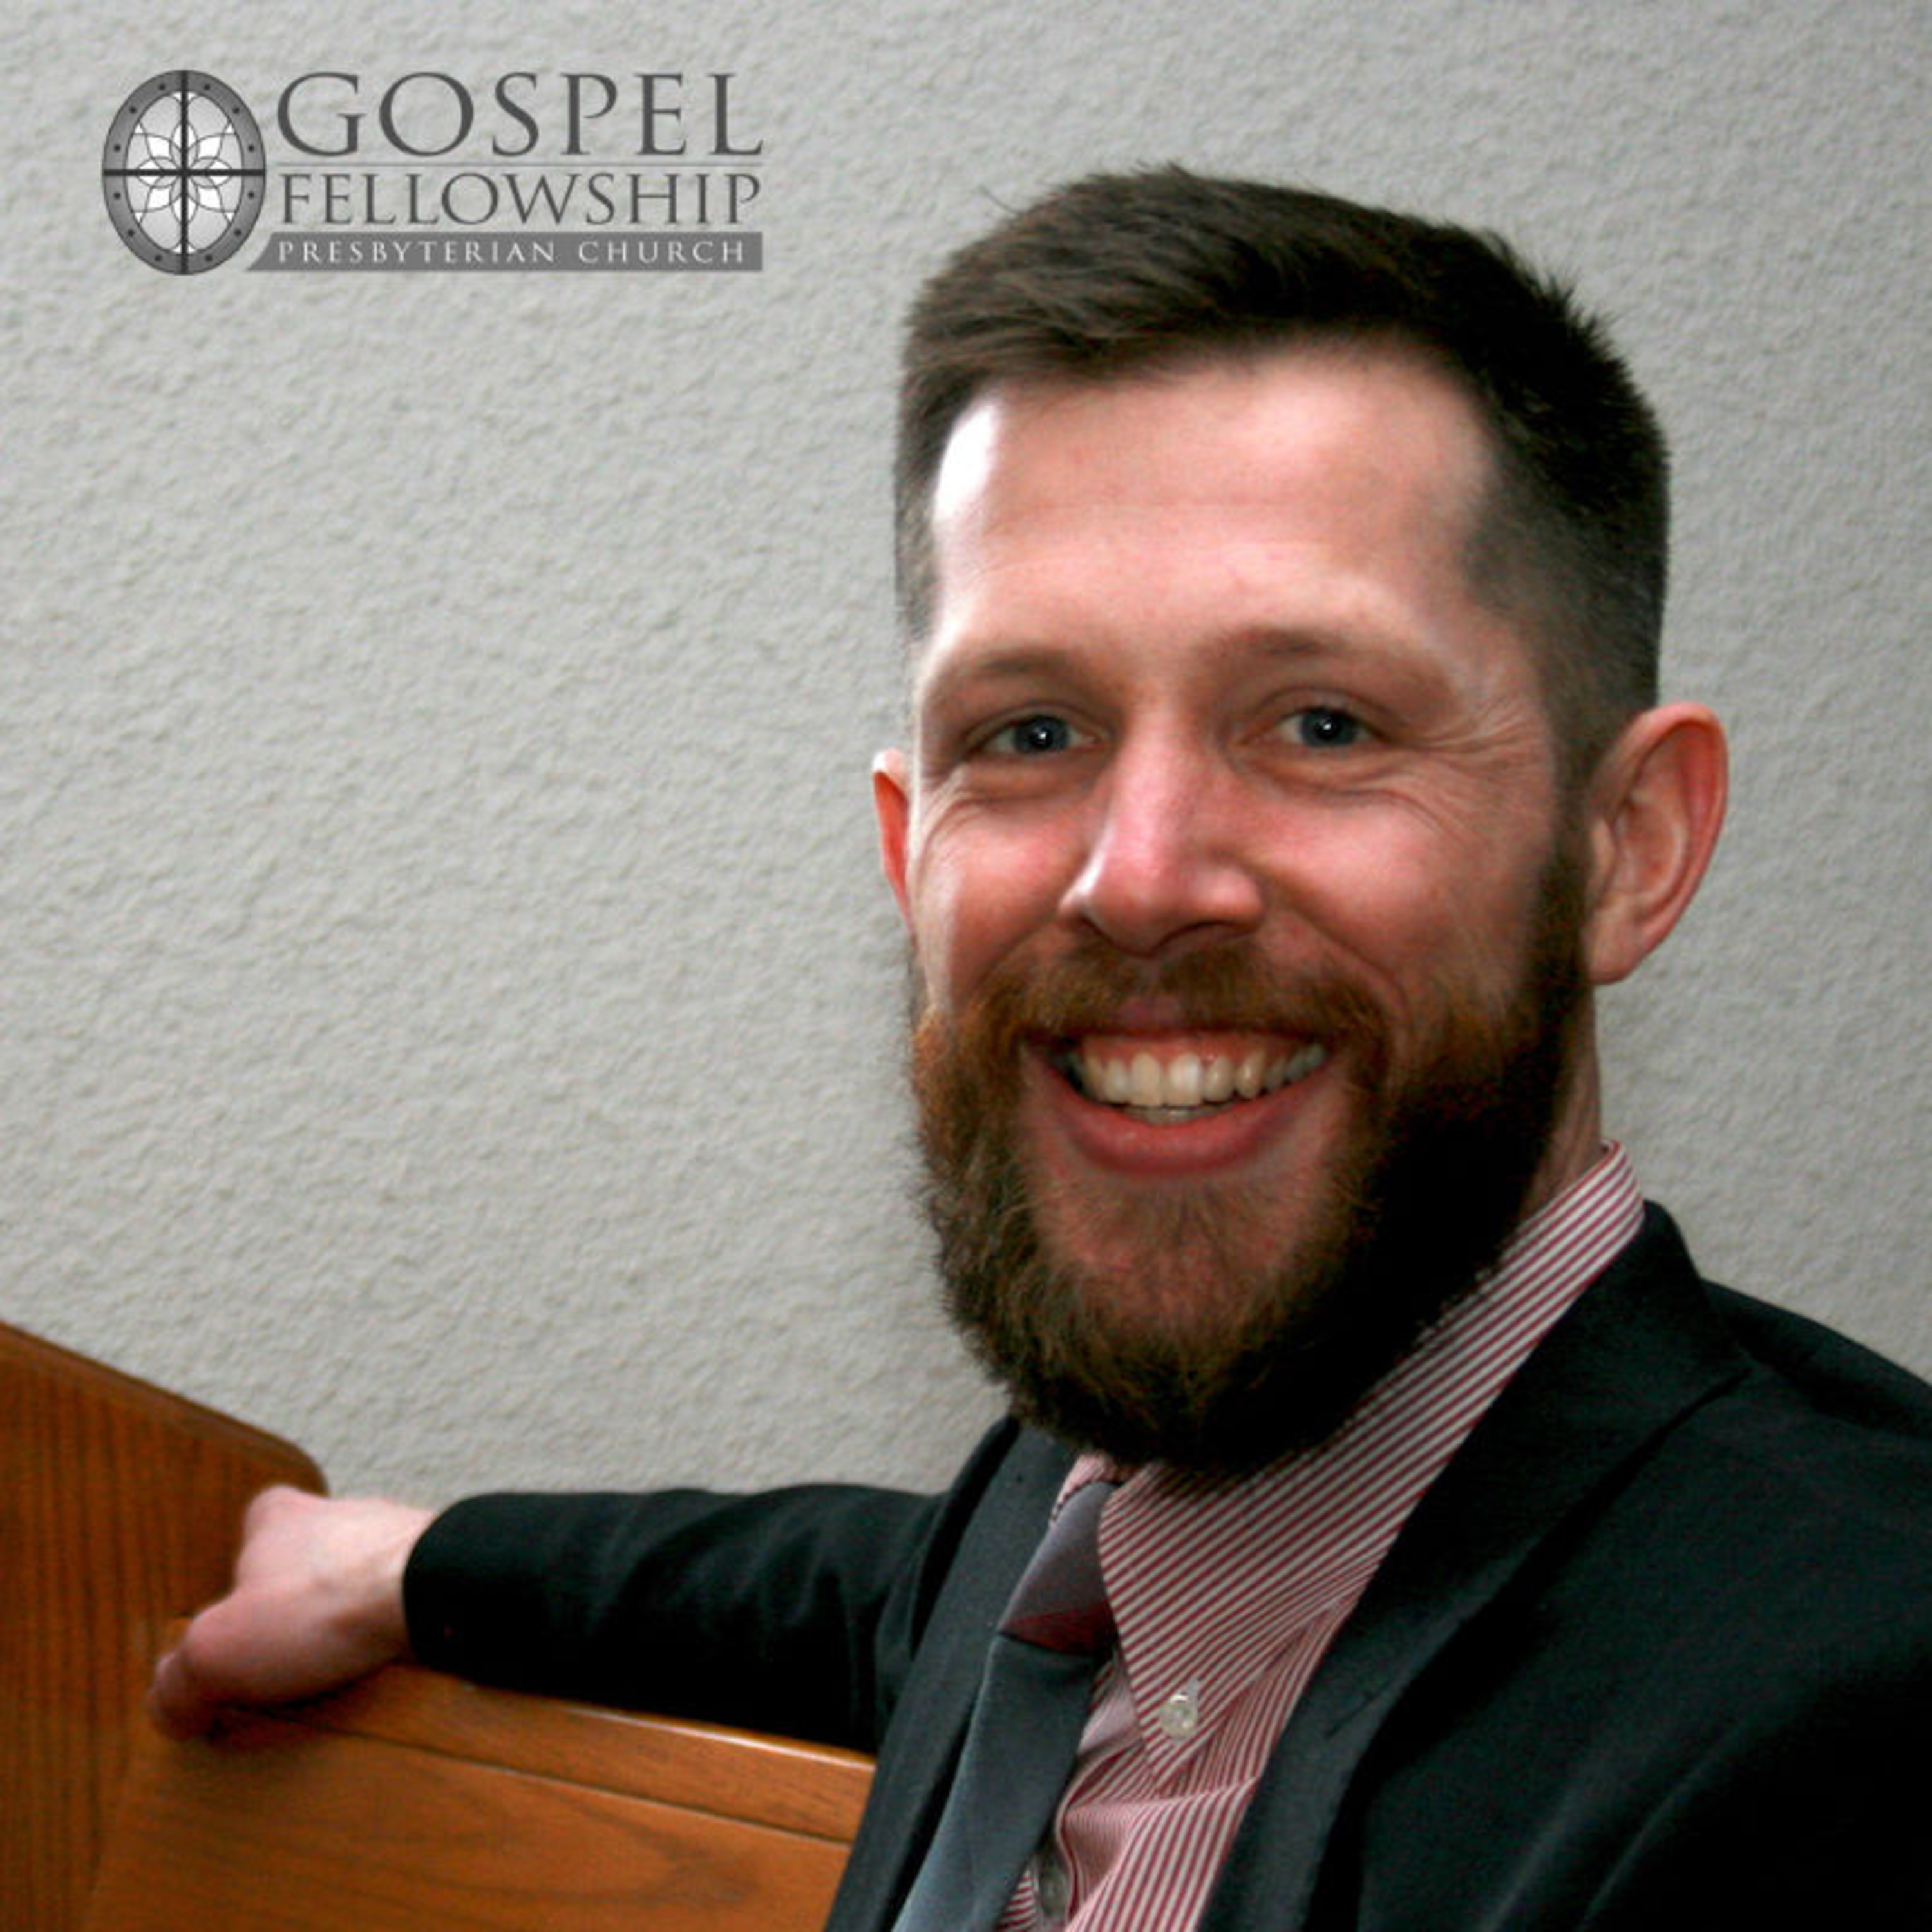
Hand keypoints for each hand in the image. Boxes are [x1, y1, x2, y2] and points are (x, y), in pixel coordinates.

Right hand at [148, 1486, 434, 1737]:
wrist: (439, 1591)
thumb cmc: (324, 1604)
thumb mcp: (217, 1652)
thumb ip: (179, 1681)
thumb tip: (172, 1708)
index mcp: (281, 1518)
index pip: (247, 1538)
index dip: (235, 1590)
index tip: (234, 1635)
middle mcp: (343, 1517)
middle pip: (306, 1569)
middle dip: (296, 1618)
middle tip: (284, 1673)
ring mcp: (400, 1540)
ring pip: (361, 1590)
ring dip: (350, 1633)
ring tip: (339, 1686)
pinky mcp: (444, 1573)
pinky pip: (408, 1611)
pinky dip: (396, 1644)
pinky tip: (389, 1680)